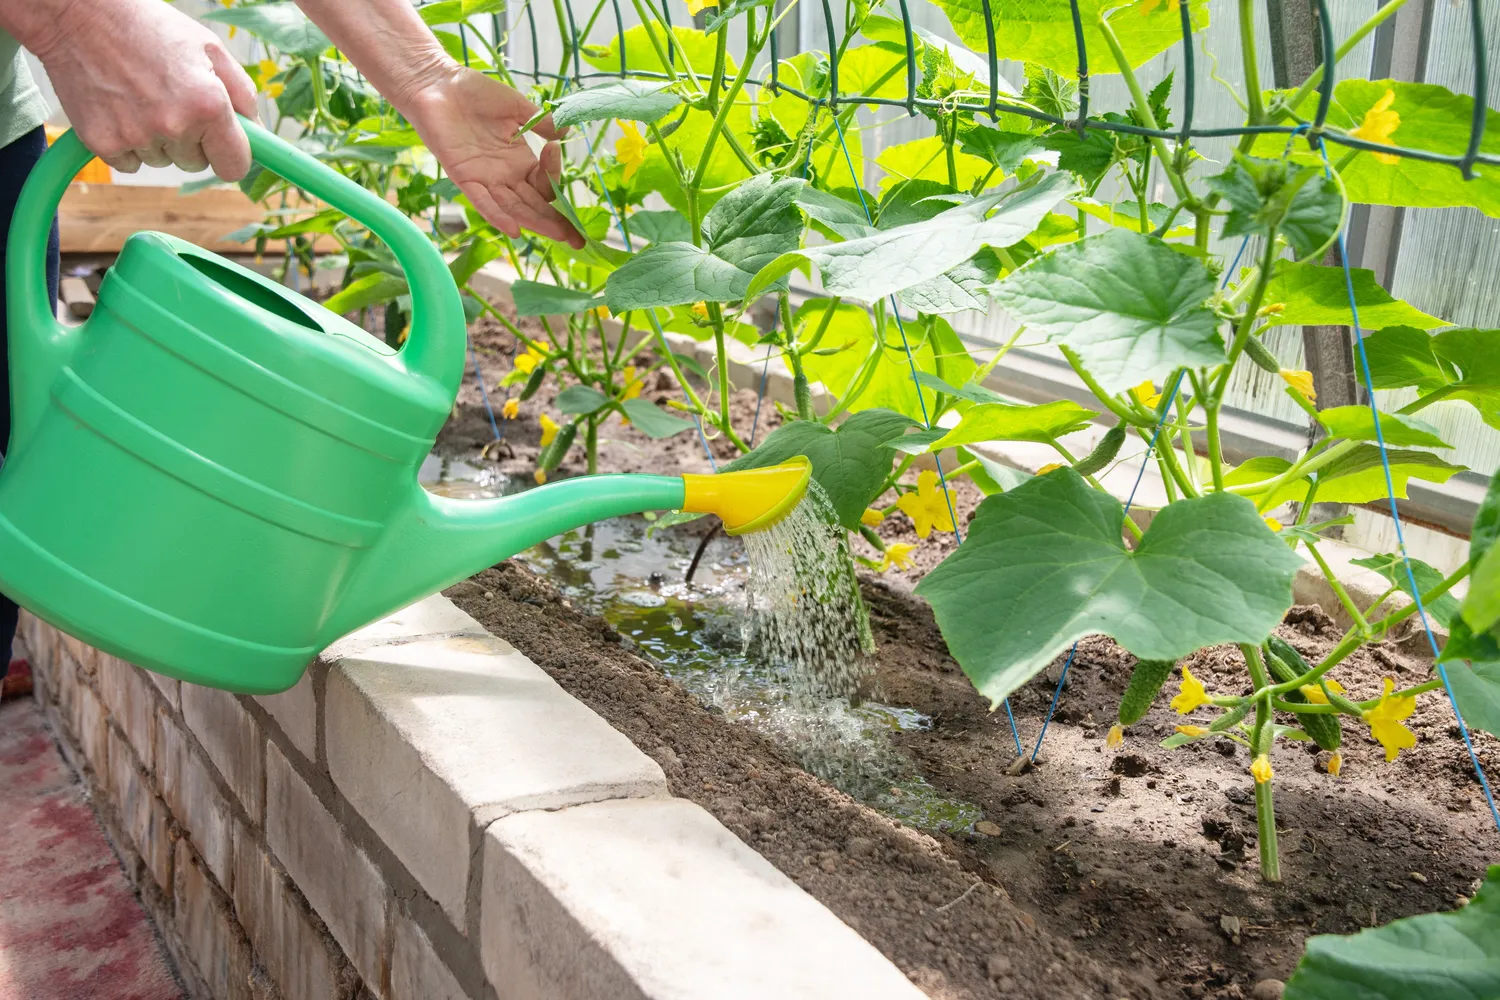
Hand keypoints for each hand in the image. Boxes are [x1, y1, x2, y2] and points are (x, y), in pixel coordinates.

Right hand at [26, 0, 257, 178]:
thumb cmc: (149, 28)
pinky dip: (127, 143)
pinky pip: (130, 162)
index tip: (223, 146)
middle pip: (196, 164)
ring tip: (142, 97)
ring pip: (163, 161)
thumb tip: (257, 132)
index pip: (235, 166)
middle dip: (191, 141)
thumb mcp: (208, 48)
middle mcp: (174, 126)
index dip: (231, 156)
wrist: (79, 15)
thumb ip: (242, 93)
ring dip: (158, 140)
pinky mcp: (102, 143)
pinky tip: (120, 107)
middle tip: (171, 100)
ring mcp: (136, 137)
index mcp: (208, 105)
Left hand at [404, 68, 584, 248]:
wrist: (437, 84)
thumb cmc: (474, 92)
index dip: (555, 176)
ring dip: (536, 223)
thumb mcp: (516, 106)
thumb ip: (541, 122)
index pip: (544, 182)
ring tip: (559, 236)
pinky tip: (515, 230)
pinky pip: (483, 203)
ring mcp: (485, 179)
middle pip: (534, 204)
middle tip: (578, 239)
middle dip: (556, 221)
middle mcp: (505, 175)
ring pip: (514, 208)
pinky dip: (498, 216)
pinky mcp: (464, 178)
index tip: (554, 149)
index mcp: (519, 159)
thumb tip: (566, 133)